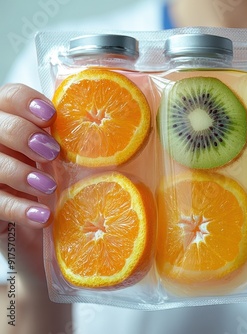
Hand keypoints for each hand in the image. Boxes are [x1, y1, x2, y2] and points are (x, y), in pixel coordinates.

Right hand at [0, 83, 59, 285]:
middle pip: (0, 125)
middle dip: (25, 134)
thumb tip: (106, 122)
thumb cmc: (60, 192)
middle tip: (52, 152)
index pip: (9, 97)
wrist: (49, 239)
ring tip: (49, 186)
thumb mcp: (67, 164)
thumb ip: (71, 141)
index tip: (51, 116)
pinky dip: (19, 208)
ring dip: (21, 172)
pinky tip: (43, 215)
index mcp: (17, 126)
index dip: (26, 101)